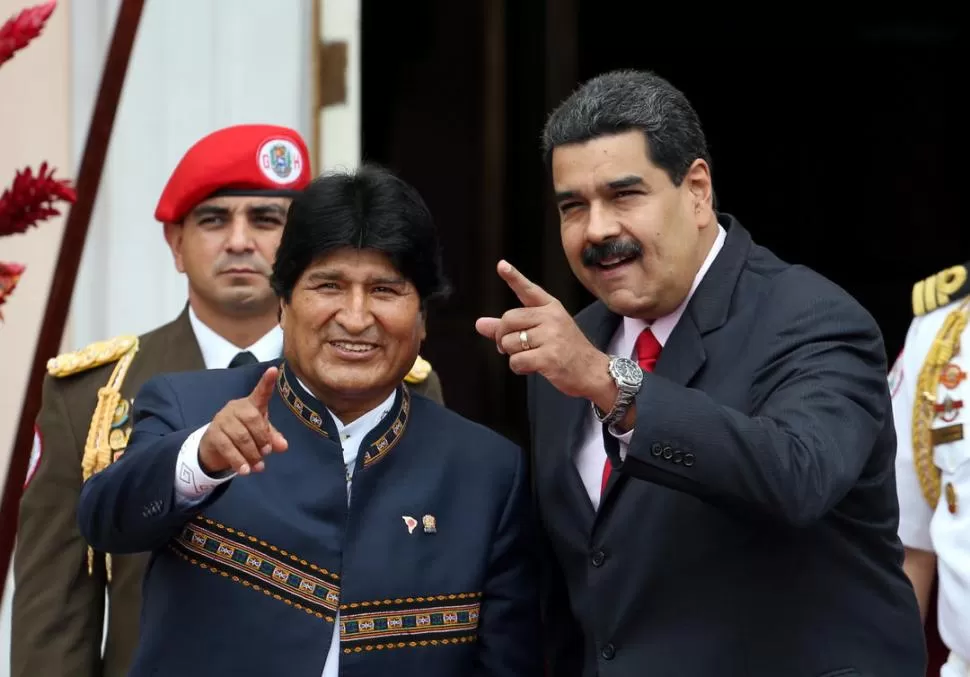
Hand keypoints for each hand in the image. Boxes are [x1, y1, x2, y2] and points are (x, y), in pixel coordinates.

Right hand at [198, 367, 288, 475]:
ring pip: (241, 436)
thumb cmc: (243, 435)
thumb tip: (283, 446)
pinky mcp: (212, 433)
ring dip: (252, 454)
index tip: (274, 369)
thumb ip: (272, 439)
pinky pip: (227, 447)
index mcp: (251, 405)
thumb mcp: (260, 436)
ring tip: (258, 466)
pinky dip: (238, 461)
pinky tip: (245, 471)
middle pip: (253, 419)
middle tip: (266, 452)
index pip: (261, 392)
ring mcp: (222, 419)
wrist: (215, 447)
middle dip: (262, 438)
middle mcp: (236, 407)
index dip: (267, 382)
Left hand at [475, 260, 615, 405]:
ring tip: (532, 356)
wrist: (593, 371)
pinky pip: (516, 361)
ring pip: (509, 343)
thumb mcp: (542, 332)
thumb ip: (511, 327)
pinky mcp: (549, 357)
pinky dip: (519, 368)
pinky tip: (534, 367)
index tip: (501, 265)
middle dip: (502, 337)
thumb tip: (480, 324)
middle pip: (507, 320)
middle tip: (511, 347)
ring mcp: (551, 336)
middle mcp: (551, 317)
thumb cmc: (565, 350)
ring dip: (513, 355)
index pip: (528, 290)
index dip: (513, 277)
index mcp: (551, 307)